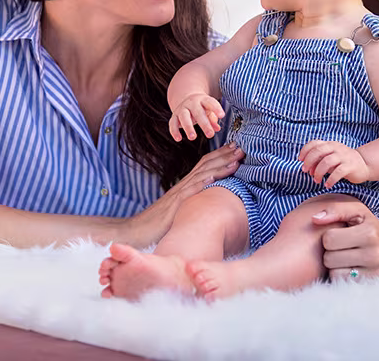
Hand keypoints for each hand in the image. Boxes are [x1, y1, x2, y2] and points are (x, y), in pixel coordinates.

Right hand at [124, 142, 243, 246]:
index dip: (220, 156)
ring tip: (235, 159)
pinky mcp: (173, 207)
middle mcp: (182, 186)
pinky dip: (201, 184)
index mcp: (185, 186)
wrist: (136, 232)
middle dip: (225, 156)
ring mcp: (178, 195)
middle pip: (206, 166)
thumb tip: (212, 203)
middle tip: (242, 147)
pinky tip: (212, 178)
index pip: (205, 165)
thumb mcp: (181, 211)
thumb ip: (194, 204)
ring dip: (219, 166)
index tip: (236, 148)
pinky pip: (188, 193)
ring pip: (201, 175)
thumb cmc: (159, 225)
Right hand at [169, 94, 225, 140]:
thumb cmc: (201, 107)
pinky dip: (174, 131)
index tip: (222, 116)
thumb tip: (217, 129)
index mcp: (203, 100)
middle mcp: (192, 103)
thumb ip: (213, 119)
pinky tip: (178, 139)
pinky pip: (172, 123)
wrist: (186, 99)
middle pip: (198, 112)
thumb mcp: (208, 110)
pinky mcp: (174, 116)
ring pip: (184, 117)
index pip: (210, 102)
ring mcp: (182, 109)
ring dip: (188, 127)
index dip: (216, 109)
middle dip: (204, 124)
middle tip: (210, 135)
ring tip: (193, 137)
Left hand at [299, 140, 369, 185]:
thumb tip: (307, 169)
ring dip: (318, 172)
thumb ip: (318, 161)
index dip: (305, 151)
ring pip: (327, 162)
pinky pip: (338, 172)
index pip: (314, 143)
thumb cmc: (342, 162)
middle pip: (318, 151)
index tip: (300, 160)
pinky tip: (327, 185)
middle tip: (305, 171)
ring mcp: (344, 156)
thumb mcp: (330, 159)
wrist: (364, 164)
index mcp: (330, 144)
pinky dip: (330, 180)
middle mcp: (336, 148)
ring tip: (316, 180)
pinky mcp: (350, 166)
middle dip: (309, 161)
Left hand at [312, 200, 378, 279]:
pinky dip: (343, 276)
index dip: (330, 236)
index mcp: (369, 233)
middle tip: (343, 247)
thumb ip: (335, 209)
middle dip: (332, 252)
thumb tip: (314, 219)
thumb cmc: (374, 226)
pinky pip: (343, 284)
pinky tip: (351, 268)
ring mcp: (375, 274)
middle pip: (329, 258)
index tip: (340, 235)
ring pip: (334, 274)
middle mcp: (374, 255)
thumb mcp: (358, 211)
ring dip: (336, 266)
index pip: (329, 239)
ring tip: (347, 258)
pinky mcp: (373, 286)